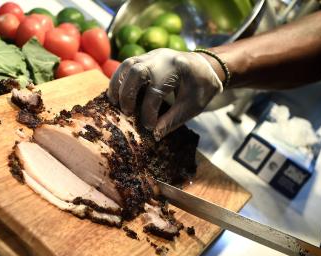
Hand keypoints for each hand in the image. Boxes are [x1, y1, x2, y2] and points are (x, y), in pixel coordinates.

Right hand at [107, 48, 222, 139]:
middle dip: (128, 95)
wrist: (206, 66)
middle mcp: (162, 58)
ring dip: (117, 85)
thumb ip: (172, 120)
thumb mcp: (192, 106)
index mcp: (178, 69)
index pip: (156, 91)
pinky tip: (116, 94)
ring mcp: (152, 55)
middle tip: (127, 113)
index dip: (149, 111)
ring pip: (128, 65)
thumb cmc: (201, 87)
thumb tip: (154, 135)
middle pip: (137, 72)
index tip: (149, 127)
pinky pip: (126, 65)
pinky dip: (118, 79)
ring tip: (114, 103)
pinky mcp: (145, 57)